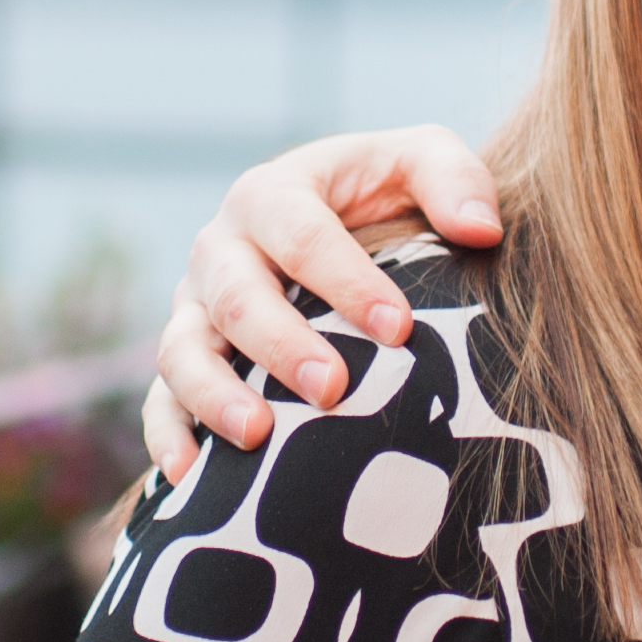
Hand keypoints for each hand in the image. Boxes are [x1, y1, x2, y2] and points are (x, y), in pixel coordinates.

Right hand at [138, 127, 504, 476]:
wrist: (340, 231)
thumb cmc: (383, 198)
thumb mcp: (420, 163)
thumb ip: (454, 178)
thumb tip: (482, 231)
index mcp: (273, 194)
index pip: (302, 235)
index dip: (346, 281)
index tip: (398, 329)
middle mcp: (221, 249)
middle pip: (237, 297)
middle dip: (281, 344)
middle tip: (333, 388)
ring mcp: (193, 309)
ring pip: (183, 350)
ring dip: (214, 394)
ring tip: (258, 434)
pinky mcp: (183, 362)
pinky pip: (159, 402)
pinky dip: (167, 437)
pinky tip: (191, 477)